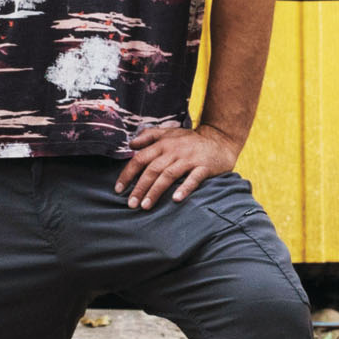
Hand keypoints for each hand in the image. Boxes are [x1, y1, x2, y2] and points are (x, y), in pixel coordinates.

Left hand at [116, 120, 242, 210]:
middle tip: (131, 204)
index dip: (128, 174)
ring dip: (156, 191)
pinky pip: (193, 178)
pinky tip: (176, 199)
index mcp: (163, 143)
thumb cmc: (190, 140)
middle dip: (140, 187)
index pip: (140, 158)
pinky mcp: (204, 167)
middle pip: (152, 169)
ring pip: (169, 175)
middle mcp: (174, 150)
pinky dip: (184, 188)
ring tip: (145, 206)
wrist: (220, 139)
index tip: (119, 189)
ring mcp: (189, 159)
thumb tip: (130, 145)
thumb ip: (149, 136)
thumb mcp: (169, 132)